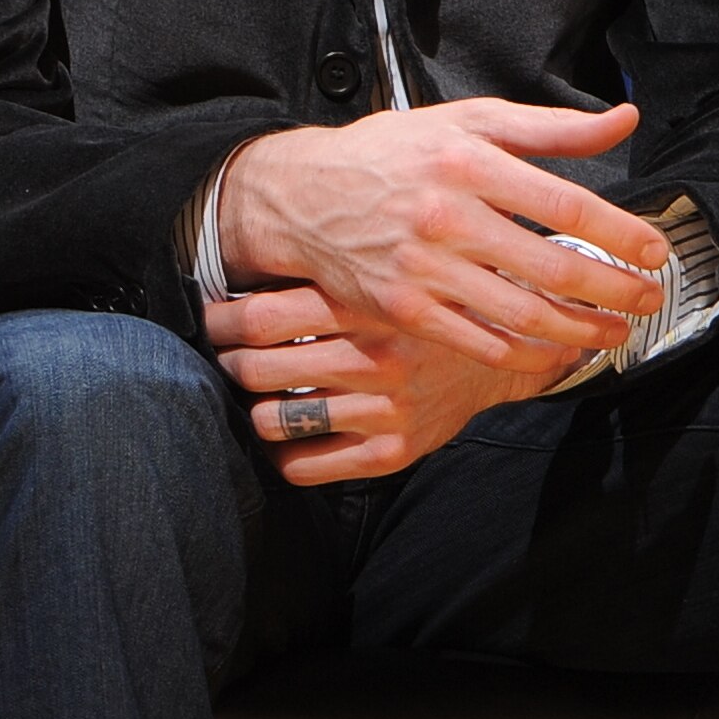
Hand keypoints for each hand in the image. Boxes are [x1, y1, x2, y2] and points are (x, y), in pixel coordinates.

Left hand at [206, 284, 579, 486]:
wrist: (504, 350)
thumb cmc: (418, 302)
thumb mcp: (380, 268)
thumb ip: (321, 265)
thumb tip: (238, 253)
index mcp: (365, 305)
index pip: (261, 317)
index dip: (222, 321)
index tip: (214, 318)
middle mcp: (376, 358)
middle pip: (258, 369)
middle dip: (229, 363)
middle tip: (227, 356)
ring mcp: (386, 409)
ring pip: (275, 420)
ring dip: (251, 408)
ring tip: (252, 394)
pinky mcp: (395, 452)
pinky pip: (309, 466)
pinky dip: (282, 454)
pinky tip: (284, 437)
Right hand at [215, 100, 668, 366]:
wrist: (302, 196)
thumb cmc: (392, 154)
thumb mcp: (466, 121)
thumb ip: (549, 127)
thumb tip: (624, 120)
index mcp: (466, 161)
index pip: (564, 205)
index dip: (620, 234)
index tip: (654, 251)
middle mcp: (445, 215)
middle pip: (553, 268)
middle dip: (615, 292)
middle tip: (648, 299)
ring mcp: (422, 267)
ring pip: (523, 315)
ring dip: (582, 333)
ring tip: (614, 333)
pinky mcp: (404, 308)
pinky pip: (481, 342)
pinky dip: (527, 355)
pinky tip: (555, 352)